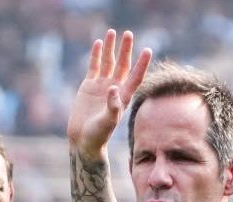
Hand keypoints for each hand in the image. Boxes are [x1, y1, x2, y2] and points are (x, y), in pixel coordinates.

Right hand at [68, 29, 151, 157]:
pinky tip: (98, 43)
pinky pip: (94, 66)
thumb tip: (113, 88)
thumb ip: (112, 106)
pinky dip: (96, 55)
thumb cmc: (99, 134)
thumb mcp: (108, 121)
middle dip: (126, 50)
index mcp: (124, 97)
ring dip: (111, 48)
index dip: (142, 64)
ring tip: (112, 32)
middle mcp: (115, 88)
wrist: (84, 139)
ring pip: (108, 62)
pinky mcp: (89, 85)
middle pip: (123, 65)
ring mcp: (102, 85)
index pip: (135, 76)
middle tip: (129, 34)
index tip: (148, 50)